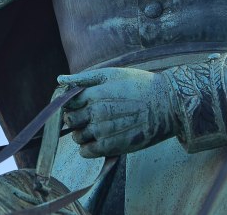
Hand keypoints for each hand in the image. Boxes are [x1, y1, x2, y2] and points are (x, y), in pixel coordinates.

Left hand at [58, 67, 177, 157]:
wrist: (167, 104)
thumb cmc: (140, 85)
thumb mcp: (112, 74)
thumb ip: (84, 78)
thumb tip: (59, 80)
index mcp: (94, 93)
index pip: (67, 102)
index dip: (71, 103)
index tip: (79, 104)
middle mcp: (96, 113)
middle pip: (70, 120)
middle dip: (75, 118)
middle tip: (88, 116)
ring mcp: (103, 131)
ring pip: (77, 137)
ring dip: (82, 134)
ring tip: (97, 128)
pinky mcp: (111, 146)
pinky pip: (86, 152)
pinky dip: (87, 148)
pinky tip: (98, 140)